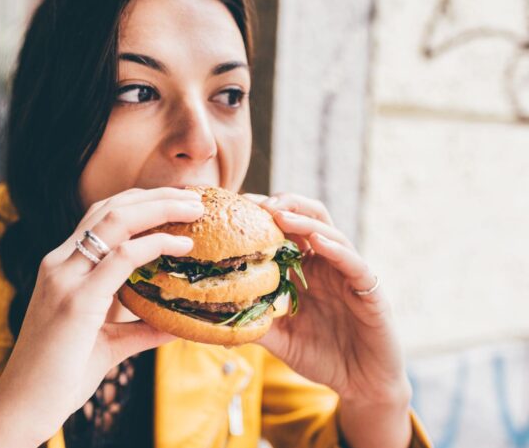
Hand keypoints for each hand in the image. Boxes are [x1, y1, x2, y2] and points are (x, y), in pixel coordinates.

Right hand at [0, 188, 203, 446]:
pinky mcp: (76, 301)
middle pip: (111, 208)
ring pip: (116, 220)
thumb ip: (139, 329)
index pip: (102, 217)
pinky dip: (155, 245)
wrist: (21, 408)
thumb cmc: (60, 376)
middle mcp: (60, 264)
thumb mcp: (107, 344)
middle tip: (195, 196)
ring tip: (195, 208)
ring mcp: (65, 278)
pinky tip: (182, 246)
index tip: (178, 202)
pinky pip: (121, 258)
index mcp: (63, 268)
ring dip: (160, 208)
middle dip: (156, 195)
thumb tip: (176, 324)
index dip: (141, 202)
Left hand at [243, 192, 410, 405]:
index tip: (239, 207)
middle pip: (310, 220)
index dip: (265, 217)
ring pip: (331, 234)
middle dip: (285, 205)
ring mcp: (349, 275)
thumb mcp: (282, 340)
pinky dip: (336, 250)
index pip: (286, 233)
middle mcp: (328, 266)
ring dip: (305, 222)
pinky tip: (317, 242)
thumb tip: (219, 318)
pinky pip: (354, 264)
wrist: (362, 385)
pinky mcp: (370, 291)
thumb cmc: (324, 358)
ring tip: (280, 214)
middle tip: (258, 203)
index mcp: (306, 271)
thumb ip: (257, 325)